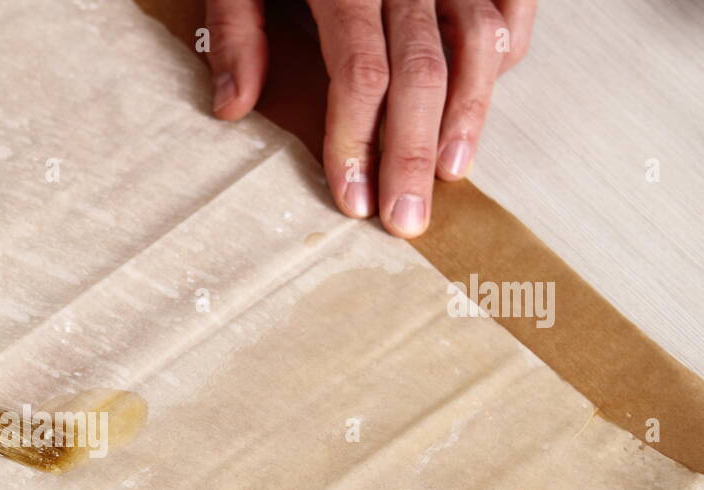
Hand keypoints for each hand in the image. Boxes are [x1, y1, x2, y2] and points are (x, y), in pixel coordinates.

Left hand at [204, 0, 534, 237]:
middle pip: (423, 70)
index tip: (353, 197)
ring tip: (452, 173)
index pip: (360, 70)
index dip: (358, 139)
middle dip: (414, 152)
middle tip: (407, 219)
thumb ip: (236, 27)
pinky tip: (483, 99)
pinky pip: (506, 3)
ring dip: (469, 114)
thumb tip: (232, 107)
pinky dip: (502, 50)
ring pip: (477, 41)